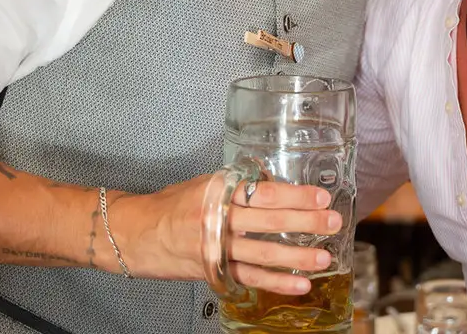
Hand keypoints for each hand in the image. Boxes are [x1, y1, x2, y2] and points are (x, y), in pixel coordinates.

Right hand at [116, 175, 340, 295]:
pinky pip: (250, 279)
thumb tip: (275, 182)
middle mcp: (217, 219)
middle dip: (306, 223)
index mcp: (218, 192)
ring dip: (298, 257)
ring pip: (263, 254)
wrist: (133, 234)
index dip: (294, 196)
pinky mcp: (214, 272)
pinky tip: (300, 284)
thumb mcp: (204, 184)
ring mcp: (216, 248)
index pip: (262, 192)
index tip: (320, 197)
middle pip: (269, 222)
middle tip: (333, 223)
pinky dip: (277, 283)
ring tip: (324, 257)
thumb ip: (238, 184)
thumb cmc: (169, 206)